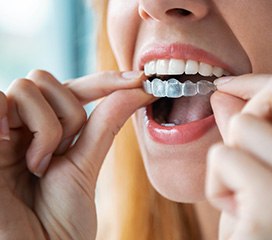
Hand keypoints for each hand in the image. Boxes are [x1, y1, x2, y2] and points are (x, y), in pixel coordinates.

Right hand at [0, 70, 152, 239]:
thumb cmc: (62, 218)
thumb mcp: (87, 163)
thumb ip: (106, 123)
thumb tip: (138, 89)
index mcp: (47, 130)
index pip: (74, 89)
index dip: (104, 81)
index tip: (139, 79)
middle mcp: (23, 125)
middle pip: (47, 79)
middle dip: (67, 114)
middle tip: (61, 154)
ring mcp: (1, 130)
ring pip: (28, 87)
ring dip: (46, 128)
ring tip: (38, 165)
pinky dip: (13, 122)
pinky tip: (16, 154)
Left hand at [207, 71, 271, 239]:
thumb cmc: (265, 230)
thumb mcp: (263, 177)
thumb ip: (251, 134)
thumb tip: (224, 94)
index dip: (256, 83)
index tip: (227, 87)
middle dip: (248, 111)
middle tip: (241, 150)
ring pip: (242, 126)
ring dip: (229, 162)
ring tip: (243, 197)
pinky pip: (223, 157)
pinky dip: (218, 185)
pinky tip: (238, 215)